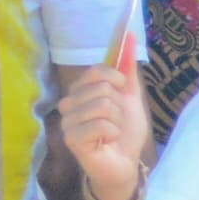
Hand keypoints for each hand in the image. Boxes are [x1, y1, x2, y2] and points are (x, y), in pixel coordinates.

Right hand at [56, 56, 155, 199]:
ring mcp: (67, 121)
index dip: (116, 79)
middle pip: (102, 88)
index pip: (96, 70)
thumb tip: (130, 35)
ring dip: (117, 121)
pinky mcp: (71, 139)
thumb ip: (127, 68)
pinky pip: (102, 124)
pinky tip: (107, 142)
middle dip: (119, 106)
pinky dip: (113, 133)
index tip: (122, 93)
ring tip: (111, 133)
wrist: (125, 164)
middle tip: (115, 121)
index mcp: (80, 91)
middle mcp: (68, 103)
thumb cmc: (124, 132)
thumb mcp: (130, 96)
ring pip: (103, 105)